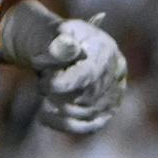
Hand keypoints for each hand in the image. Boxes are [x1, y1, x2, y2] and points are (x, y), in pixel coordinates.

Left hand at [36, 16, 126, 134]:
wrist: (56, 45)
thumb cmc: (50, 36)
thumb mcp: (51, 31)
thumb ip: (57, 41)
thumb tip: (65, 47)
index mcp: (104, 50)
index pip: (88, 75)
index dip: (63, 84)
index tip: (43, 83)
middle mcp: (116, 73)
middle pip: (88, 96)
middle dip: (59, 94)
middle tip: (41, 82)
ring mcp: (114, 94)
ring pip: (87, 112)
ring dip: (60, 106)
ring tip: (44, 93)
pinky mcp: (107, 111)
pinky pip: (89, 126)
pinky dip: (65, 124)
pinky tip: (44, 117)